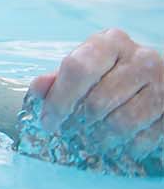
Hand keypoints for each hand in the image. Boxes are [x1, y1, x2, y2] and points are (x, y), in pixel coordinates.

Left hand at [27, 28, 163, 160]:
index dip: (58, 100)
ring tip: (93, 140)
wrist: (158, 78)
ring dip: (101, 138)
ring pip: (121, 123)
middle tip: (70, 133)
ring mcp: (162, 82)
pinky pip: (144, 138)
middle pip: (97, 102)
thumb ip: (60, 78)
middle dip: (78, 124)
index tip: (48, 122)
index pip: (77, 70)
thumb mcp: (87, 67)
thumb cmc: (113, 72)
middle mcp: (141, 57)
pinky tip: (121, 143)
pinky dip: (128, 147)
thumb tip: (38, 88)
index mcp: (111, 41)